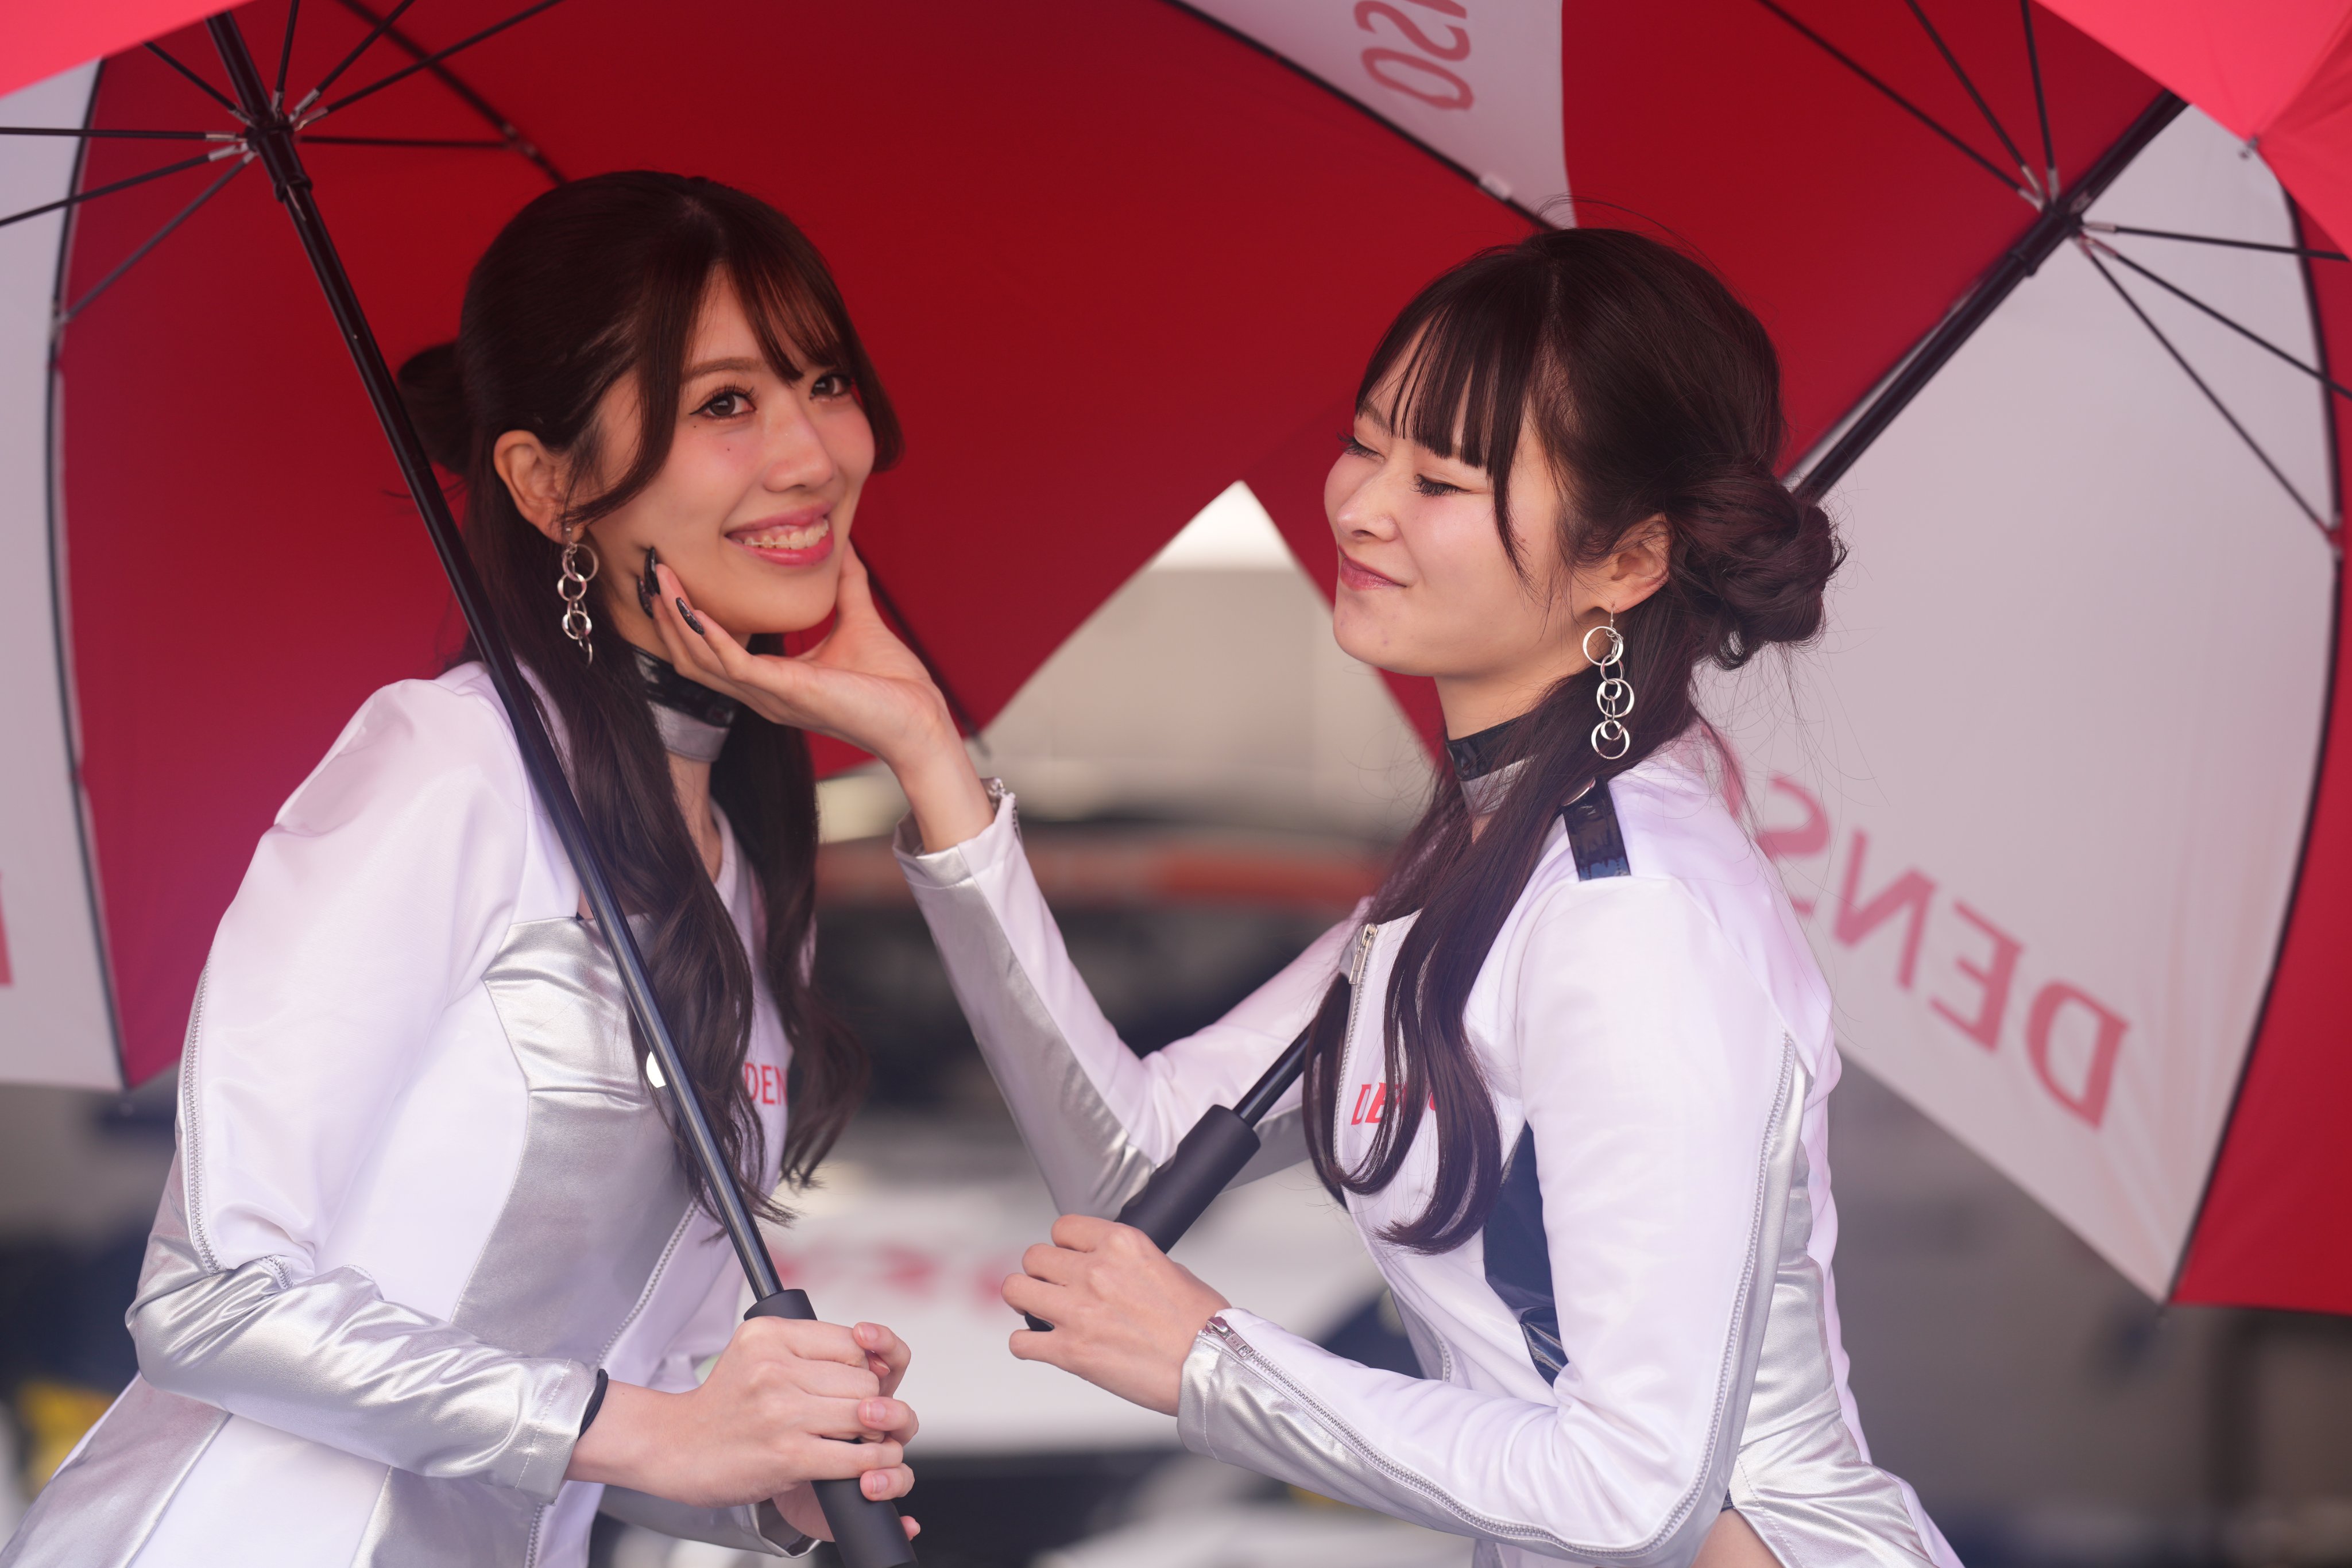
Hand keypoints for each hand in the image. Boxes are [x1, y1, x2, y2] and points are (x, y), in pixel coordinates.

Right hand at [565, 1315, 916, 1511]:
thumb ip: (806, 1348)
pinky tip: (862, 1465)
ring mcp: (781, 1412)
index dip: (863, 1367)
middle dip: (868, 1402)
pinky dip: (868, 1463)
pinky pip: (853, 1456)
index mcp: (769, 1333)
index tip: (853, 1386)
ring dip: (873, 1433)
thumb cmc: (722, 1404)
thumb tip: (874, 1357)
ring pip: (864, 1414)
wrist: (673, 1447)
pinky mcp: (787, 1455)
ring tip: (859, 1440)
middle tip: (855, 1418)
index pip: (852, 1341)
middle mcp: (775, 1367)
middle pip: (863, 1379)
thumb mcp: (755, 1353)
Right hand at [649, 547, 993, 850]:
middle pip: (693, 656)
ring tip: (662, 579)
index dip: (689, 617)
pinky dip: (709, 635)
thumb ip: (846, 587)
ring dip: (678, 619)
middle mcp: (762, 692)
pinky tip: (693, 607)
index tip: (676, 577)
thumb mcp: (859, 622)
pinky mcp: (784, 692)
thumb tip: (846, 548)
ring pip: (701, 661)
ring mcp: (769, 696)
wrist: (921, 718)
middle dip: (669, 614)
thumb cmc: (894, 684)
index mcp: (774, 680)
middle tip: (654, 570)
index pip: (713, 652)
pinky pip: (732, 663)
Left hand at [1003, 1215, 1229, 1414]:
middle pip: (1034, 1256)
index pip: (1063, 1227)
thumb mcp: (1171, 1269)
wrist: (1211, 1367)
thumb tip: (1112, 1269)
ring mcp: (1078, 1312)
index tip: (1068, 1258)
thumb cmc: (1202, 1325)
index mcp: (1122, 1245)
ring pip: (1016, 1289)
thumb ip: (1130, 1264)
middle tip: (1053, 1288)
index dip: (1063, 1245)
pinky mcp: (1071, 1352)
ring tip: (1038, 1311)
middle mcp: (1095, 1272)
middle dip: (1042, 1273)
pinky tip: (1041, 1345)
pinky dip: (1027, 1344)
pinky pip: (1021, 1342)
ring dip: (1025, 1300)